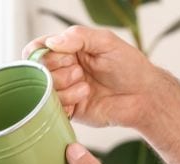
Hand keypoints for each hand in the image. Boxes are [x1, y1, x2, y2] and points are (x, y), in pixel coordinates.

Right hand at [23, 26, 152, 128]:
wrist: (143, 96)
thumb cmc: (128, 66)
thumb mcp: (105, 41)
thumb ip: (78, 36)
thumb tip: (51, 42)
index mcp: (67, 50)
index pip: (36, 50)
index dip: (44, 54)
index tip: (65, 56)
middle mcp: (62, 70)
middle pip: (38, 71)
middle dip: (58, 71)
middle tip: (80, 72)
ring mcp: (64, 92)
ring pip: (44, 91)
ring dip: (65, 87)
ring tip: (86, 86)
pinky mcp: (69, 111)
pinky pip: (54, 109)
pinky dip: (67, 102)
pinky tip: (84, 97)